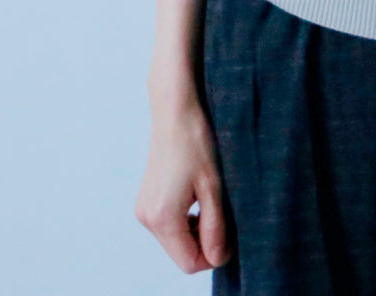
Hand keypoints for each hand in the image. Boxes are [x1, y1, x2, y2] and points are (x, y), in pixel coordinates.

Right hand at [135, 93, 231, 273]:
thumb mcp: (214, 187)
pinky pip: (169, 226)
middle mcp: (147, 219)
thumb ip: (216, 227)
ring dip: (197, 231)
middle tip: (225, 215)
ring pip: (176, 241)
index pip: (189, 262)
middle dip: (205, 242)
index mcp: (162, 218)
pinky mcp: (146, 202)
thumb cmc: (197, 143)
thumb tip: (219, 258)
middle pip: (182, 254)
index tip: (231, 234)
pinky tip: (198, 197)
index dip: (214, 255)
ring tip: (212, 202)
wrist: (175, 112)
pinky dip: (186, 221)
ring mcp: (143, 210)